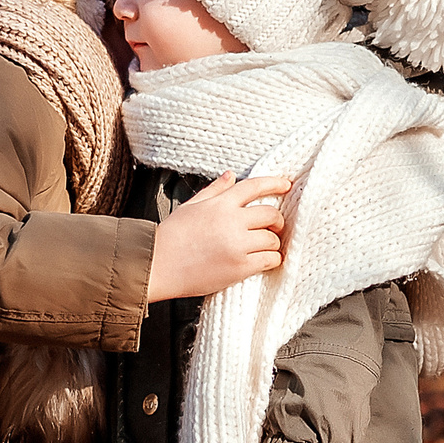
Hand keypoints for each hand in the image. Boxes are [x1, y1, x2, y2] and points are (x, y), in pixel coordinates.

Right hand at [146, 174, 290, 302]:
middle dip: (277, 221)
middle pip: (270, 214)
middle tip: (276, 227)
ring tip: (266, 247)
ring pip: (272, 239)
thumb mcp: (191, 207)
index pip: (254, 187)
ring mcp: (237, 245)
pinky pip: (270, 259)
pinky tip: (267, 260)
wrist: (156, 265)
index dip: (274, 183)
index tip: (286, 185)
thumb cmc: (170, 237)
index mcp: (220, 204)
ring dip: (273, 243)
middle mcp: (231, 221)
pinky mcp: (239, 267)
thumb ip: (214, 190)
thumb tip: (230, 175)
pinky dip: (273, 259)